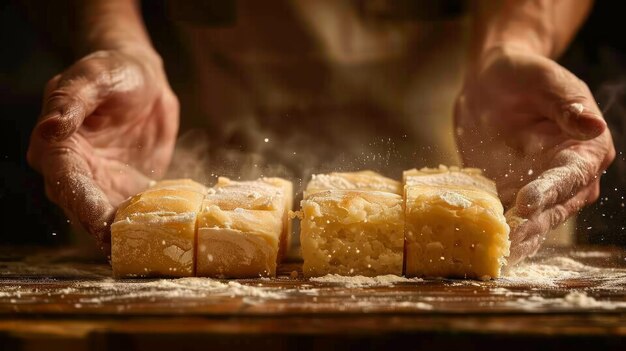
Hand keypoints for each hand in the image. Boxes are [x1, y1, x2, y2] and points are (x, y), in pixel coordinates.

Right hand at [27, 49, 178, 253]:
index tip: (101, 226)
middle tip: (127, 251)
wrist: (144, 80)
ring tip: (148, 252)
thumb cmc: (114, 72)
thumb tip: (50, 128)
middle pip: (86, 208)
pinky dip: (150, 223)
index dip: (83, 205)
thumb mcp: (95, 76)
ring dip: (127, 234)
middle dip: (105, 230)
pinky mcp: (129, 189)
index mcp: (58, 147)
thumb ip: (72, 101)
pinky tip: (166, 236)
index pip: (66, 181)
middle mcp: (77, 172)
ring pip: (110, 217)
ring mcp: (104, 184)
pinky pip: (137, 211)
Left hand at [454, 46, 614, 264]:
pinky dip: (497, 231)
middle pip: (556, 207)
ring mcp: (538, 189)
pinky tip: (482, 245)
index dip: (552, 189)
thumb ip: (565, 104)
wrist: (491, 84)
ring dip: (517, 236)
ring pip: (534, 220)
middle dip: (533, 224)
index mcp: (584, 148)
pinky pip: (506, 216)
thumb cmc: (522, 74)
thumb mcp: (543, 79)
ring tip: (498, 253)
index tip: (527, 201)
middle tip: (509, 238)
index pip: (571, 175)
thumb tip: (593, 125)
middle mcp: (568, 176)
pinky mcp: (510, 193)